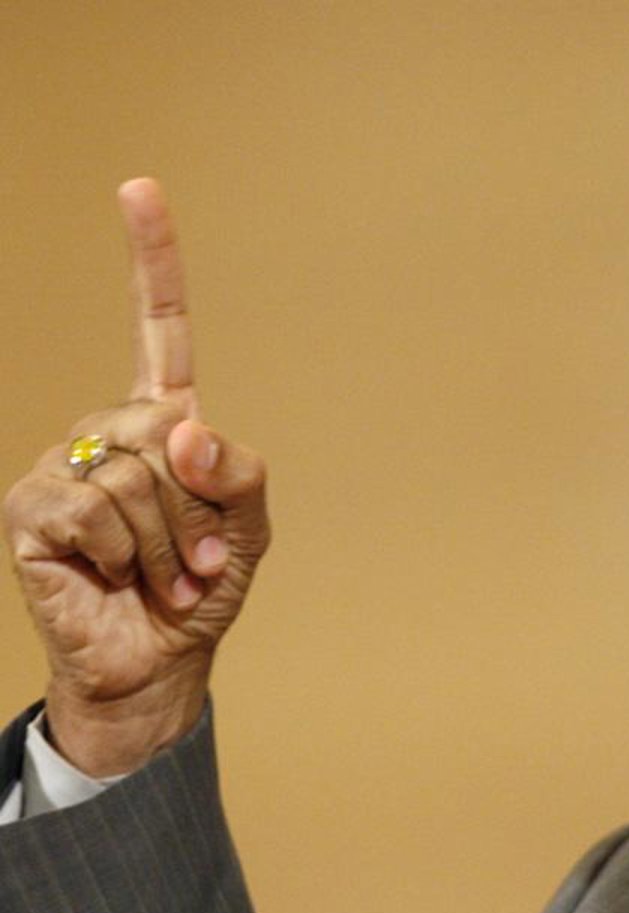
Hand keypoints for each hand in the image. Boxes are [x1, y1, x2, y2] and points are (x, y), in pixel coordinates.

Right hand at [3, 179, 268, 775]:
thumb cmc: (201, 588)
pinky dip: (131, 554)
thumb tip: (181, 428)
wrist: (159, 661)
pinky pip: (95, 507)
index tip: (139, 188)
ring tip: (167, 575)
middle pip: (165, 428)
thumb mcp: (248, 528)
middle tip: (202, 558)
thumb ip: (236, 470)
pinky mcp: (32, 510)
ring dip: (171, 541)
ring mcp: (61, 467)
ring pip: (134, 473)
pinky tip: (122, 578)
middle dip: (200, 508)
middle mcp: (105, 434)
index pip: (156, 331)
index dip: (151, 263)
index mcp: (160, 425)